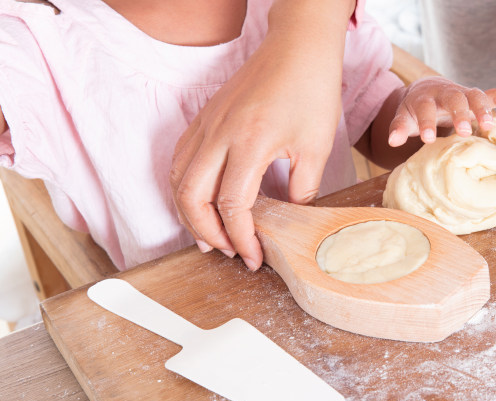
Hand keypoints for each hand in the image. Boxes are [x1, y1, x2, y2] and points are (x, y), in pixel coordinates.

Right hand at [169, 0, 352, 269]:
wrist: (298, 47)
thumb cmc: (311, 91)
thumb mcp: (317, 147)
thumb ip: (302, 190)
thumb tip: (290, 220)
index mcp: (250, 143)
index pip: (232, 205)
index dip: (241, 238)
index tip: (254, 257)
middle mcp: (219, 134)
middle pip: (191, 197)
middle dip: (206, 233)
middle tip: (228, 251)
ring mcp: (206, 125)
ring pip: (178, 179)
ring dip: (189, 213)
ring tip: (210, 235)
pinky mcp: (204, 118)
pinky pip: (180, 159)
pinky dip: (184, 186)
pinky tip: (200, 200)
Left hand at [386, 77, 495, 146]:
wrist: (427, 90)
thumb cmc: (415, 110)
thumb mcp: (404, 117)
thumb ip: (398, 128)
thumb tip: (392, 141)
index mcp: (425, 98)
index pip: (425, 109)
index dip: (426, 123)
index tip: (428, 139)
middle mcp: (445, 92)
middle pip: (454, 98)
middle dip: (460, 114)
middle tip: (464, 132)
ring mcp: (462, 93)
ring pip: (475, 95)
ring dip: (483, 109)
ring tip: (490, 126)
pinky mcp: (475, 96)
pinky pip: (492, 93)